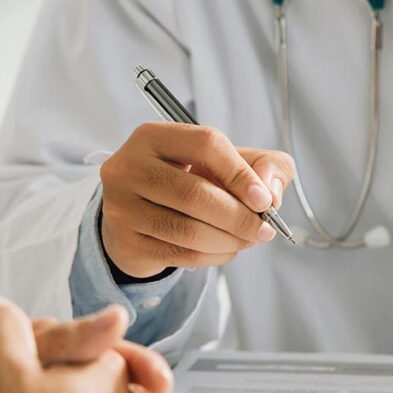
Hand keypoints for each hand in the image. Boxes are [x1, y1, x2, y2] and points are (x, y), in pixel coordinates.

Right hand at [100, 121, 294, 277]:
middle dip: (239, 216)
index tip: (263, 198)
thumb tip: (270, 194)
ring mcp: (122, 207)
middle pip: (195, 194)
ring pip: (189, 230)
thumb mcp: (224, 161)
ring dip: (230, 240)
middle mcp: (129, 168)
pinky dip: (214, 256)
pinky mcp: (126, 242)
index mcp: (153, 136)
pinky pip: (181, 255)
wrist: (136, 214)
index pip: (205, 144)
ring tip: (248, 239)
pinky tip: (226, 249)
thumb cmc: (186, 180)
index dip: (240, 172)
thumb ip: (262, 165)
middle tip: (263, 228)